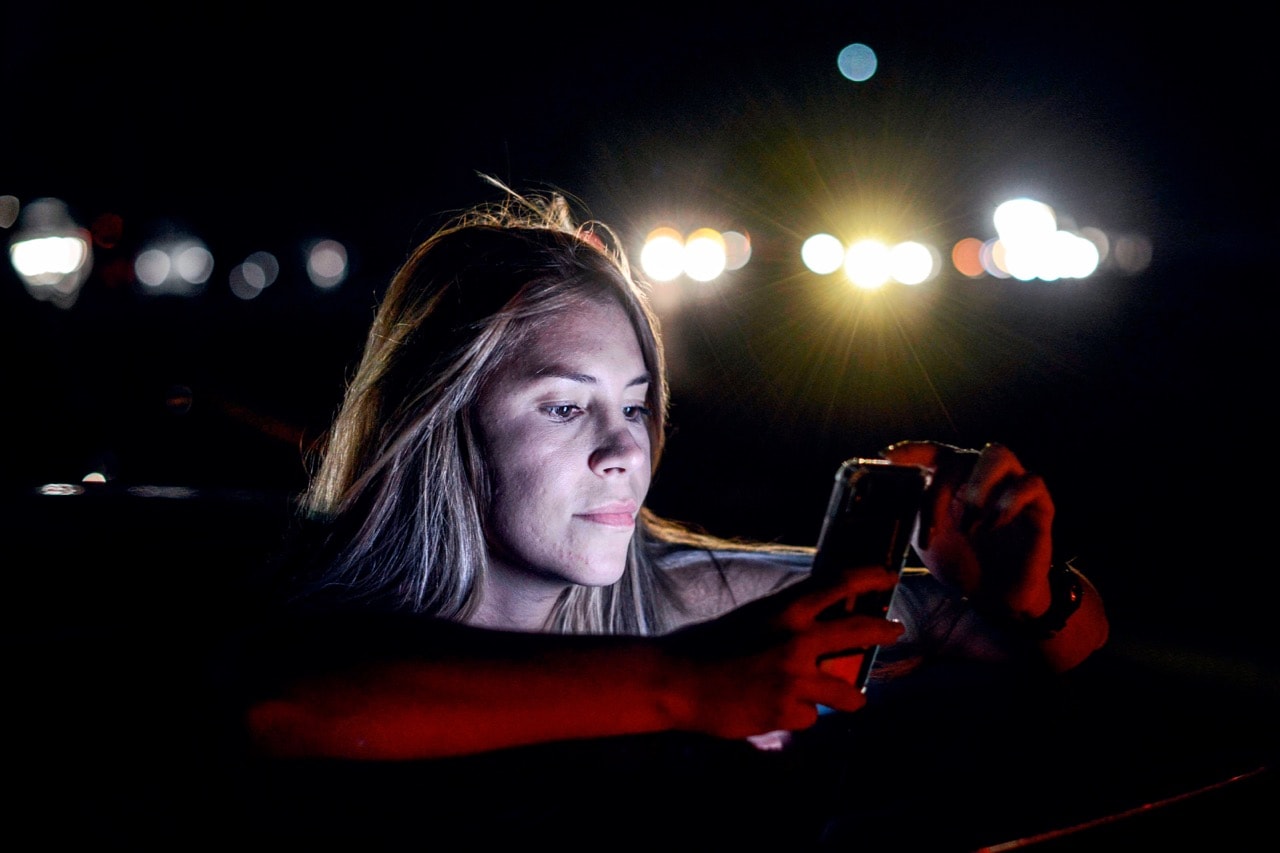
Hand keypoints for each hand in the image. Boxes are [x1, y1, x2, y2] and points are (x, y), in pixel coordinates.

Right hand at [657, 565, 904, 739]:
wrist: (678, 681)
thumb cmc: (711, 647)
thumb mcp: (753, 621)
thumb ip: (788, 622)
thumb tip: (820, 625)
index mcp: (785, 612)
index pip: (837, 584)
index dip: (868, 577)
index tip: (887, 576)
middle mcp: (797, 641)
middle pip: (858, 632)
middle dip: (883, 630)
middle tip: (895, 630)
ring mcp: (794, 679)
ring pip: (847, 692)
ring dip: (852, 698)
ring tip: (853, 700)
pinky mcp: (786, 711)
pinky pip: (810, 717)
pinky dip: (798, 716)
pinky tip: (777, 712)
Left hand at [881, 440, 1053, 619]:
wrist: (995, 596)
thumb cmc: (960, 561)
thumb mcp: (926, 539)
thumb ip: (910, 514)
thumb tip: (881, 499)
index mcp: (954, 478)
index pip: (933, 452)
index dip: (911, 450)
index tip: (886, 458)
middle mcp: (982, 474)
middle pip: (960, 455)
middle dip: (941, 492)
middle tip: (934, 529)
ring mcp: (1012, 485)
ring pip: (999, 453)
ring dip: (978, 485)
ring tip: (970, 523)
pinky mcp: (1040, 504)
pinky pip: (1031, 483)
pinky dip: (1008, 502)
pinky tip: (992, 527)